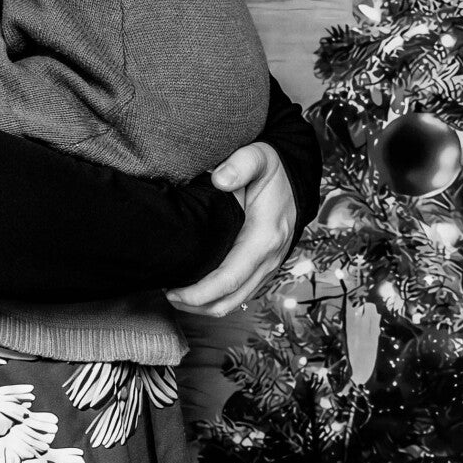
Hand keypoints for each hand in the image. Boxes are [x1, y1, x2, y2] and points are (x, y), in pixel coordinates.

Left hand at [167, 141, 297, 315]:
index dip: (198, 292)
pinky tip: (195, 287)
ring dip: (204, 305)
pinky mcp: (263, 269)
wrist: (296, 180)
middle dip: (195, 305)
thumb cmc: (273, 171)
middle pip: (230, 300)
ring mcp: (268, 267)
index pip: (229, 279)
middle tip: (167, 293)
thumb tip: (220, 179)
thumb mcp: (259, 157)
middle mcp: (269, 259)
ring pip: (235, 302)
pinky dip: (216, 297)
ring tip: (176, 294)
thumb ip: (241, 164)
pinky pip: (240, 294)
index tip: (172, 292)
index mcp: (265, 238)